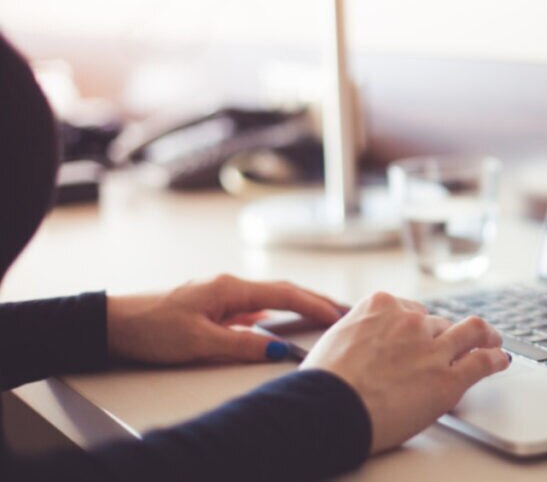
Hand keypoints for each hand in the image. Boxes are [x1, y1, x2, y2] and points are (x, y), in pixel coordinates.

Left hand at [107, 274, 342, 363]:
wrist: (112, 324)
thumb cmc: (151, 328)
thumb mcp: (200, 342)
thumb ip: (242, 344)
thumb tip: (280, 350)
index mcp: (230, 288)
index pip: (285, 293)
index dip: (315, 305)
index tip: (339, 315)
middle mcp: (228, 286)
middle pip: (282, 290)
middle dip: (314, 300)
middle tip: (343, 310)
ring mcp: (220, 295)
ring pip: (269, 297)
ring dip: (297, 304)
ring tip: (321, 314)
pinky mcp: (211, 306)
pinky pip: (253, 307)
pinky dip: (274, 312)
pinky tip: (277, 321)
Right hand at [300, 291, 509, 453]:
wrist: (329, 408)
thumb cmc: (324, 382)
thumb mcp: (336, 339)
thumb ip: (359, 333)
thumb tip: (360, 342)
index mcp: (381, 306)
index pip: (412, 309)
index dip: (419, 325)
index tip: (424, 333)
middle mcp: (411, 321)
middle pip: (438, 323)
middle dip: (443, 336)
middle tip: (452, 346)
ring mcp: (433, 348)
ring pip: (470, 332)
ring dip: (483, 336)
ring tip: (493, 341)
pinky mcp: (448, 378)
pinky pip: (482, 362)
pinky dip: (496, 359)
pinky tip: (501, 360)